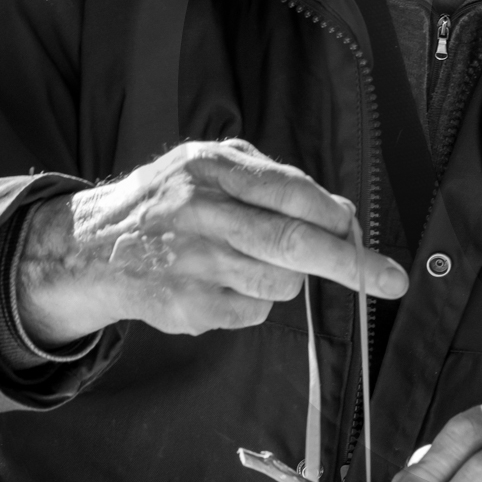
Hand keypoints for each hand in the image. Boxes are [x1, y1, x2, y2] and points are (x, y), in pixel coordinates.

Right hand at [16, 140, 408, 345]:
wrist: (89, 248)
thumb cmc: (168, 202)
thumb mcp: (213, 170)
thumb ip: (277, 183)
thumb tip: (343, 213)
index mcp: (210, 169)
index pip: (290, 192)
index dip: (336, 216)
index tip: (368, 234)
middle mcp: (199, 213)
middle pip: (292, 244)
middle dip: (352, 265)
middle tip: (392, 280)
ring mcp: (191, 264)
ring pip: (280, 284)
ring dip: (284, 279)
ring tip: (244, 261)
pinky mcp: (186, 308)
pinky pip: (253, 312)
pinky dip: (252, 302)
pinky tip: (217, 283)